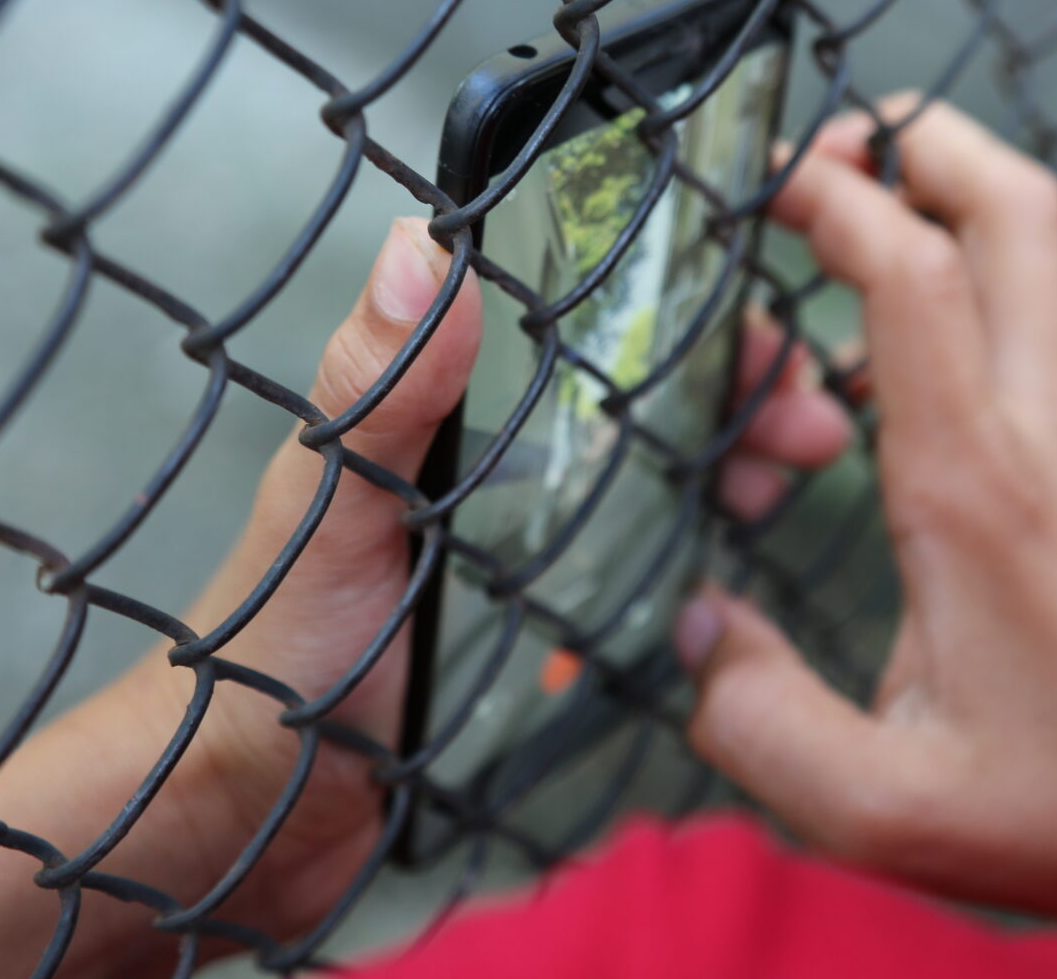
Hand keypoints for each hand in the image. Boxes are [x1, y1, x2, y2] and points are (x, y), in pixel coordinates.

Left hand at [0, 218, 850, 975]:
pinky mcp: (544, 626)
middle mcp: (497, 464)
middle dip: (735, 396)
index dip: (679, 312)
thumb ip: (375, 393)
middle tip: (810, 429)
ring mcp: (526, 545)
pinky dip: (696, 558)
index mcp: (446, 413)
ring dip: (729, 466)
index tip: (760, 336)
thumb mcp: (327, 514)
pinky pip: (640, 574)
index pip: (579, 323)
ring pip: (654, 478)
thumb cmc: (271, 651)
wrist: (247, 815)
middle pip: (640, 397)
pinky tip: (733, 569)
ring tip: (784, 487)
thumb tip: (418, 240)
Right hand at [675, 98, 1056, 943]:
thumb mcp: (876, 805)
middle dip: (921, 137)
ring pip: (1039, 254)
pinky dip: (965, 294)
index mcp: (980, 488)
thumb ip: (753, 719)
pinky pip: (1035, 329)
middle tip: (829, 149)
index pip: (916, 273)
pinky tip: (885, 376)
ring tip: (845, 242)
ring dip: (946, 206)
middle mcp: (1045, 434)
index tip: (769, 185)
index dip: (838, 198)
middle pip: (1016, 206)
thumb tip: (693, 632)